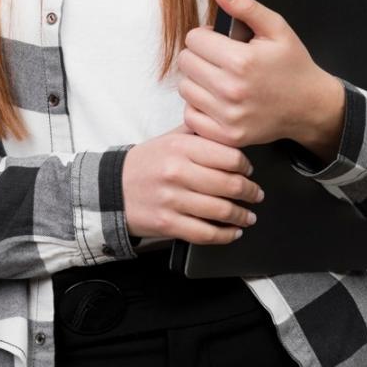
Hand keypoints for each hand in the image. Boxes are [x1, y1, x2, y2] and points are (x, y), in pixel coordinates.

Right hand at [122, 122, 264, 242]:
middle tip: (255, 194)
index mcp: (179, 148)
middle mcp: (176, 172)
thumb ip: (196, 134)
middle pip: (229, 185)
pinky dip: (225, 235)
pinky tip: (232, 232)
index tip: (249, 171)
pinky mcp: (168, 223)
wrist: (111, 190)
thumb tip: (228, 130)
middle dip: (250, 192)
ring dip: (242, 216)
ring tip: (248, 216)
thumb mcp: (166, 140)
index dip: (245, 166)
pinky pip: (206, 233)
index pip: (229, 156)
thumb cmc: (144, 166)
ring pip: (221, 210)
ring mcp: (172, 199)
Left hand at [175, 0, 337, 150]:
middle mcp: (231, 90)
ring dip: (197, 81)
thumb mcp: (277, 29)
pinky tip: (216, 99)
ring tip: (218, 78)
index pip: (193, 39)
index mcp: (241, 61)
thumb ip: (246, 7)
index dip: (205, 36)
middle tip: (219, 59)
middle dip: (199, 55)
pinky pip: (191, 116)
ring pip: (185, 88)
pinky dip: (199, 107)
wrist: (311, 106)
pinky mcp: (227, 134)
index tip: (219, 41)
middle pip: (186, 62)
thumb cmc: (293, 66)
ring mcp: (228, 115)